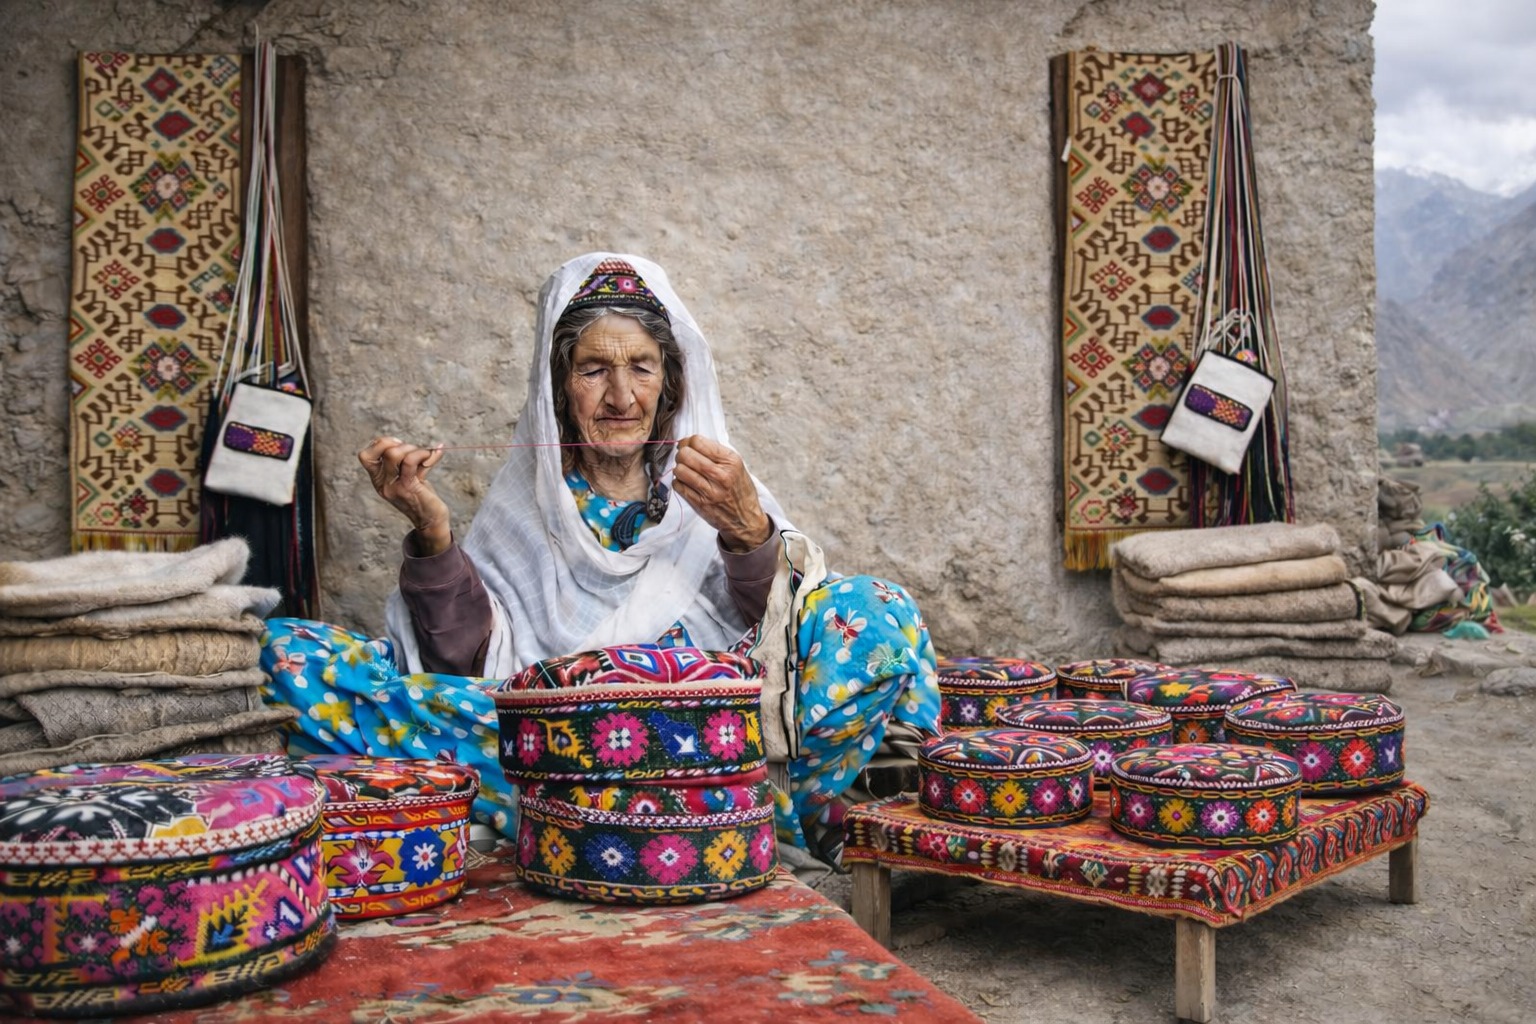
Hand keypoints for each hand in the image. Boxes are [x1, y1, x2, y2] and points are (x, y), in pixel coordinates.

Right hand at [358, 436, 452, 554]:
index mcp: (379, 479)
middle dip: (404, 445)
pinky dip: (424, 453)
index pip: (365, 456)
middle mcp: (382, 483)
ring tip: (426, 457)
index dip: (382, 443)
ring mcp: (393, 486)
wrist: (431, 521)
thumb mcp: (413, 476)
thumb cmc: (423, 497)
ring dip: (415, 449)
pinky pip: (411, 461)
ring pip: (394, 454)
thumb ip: (415, 461)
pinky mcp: (408, 487)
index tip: (399, 445)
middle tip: (417, 454)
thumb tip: (434, 445)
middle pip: (384, 450)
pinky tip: (434, 455)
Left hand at [673, 435, 772, 552]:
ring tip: (687, 471)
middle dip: (682, 454)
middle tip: (686, 458)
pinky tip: (687, 483)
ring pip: (679, 470)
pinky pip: (678, 486)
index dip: (689, 442)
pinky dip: (679, 482)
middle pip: (685, 454)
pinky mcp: (700, 503)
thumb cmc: (739, 490)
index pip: (697, 441)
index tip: (689, 446)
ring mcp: (710, 491)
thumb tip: (689, 442)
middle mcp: (721, 475)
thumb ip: (715, 452)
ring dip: (679, 469)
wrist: (745, 519)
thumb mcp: (736, 466)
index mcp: (731, 461)